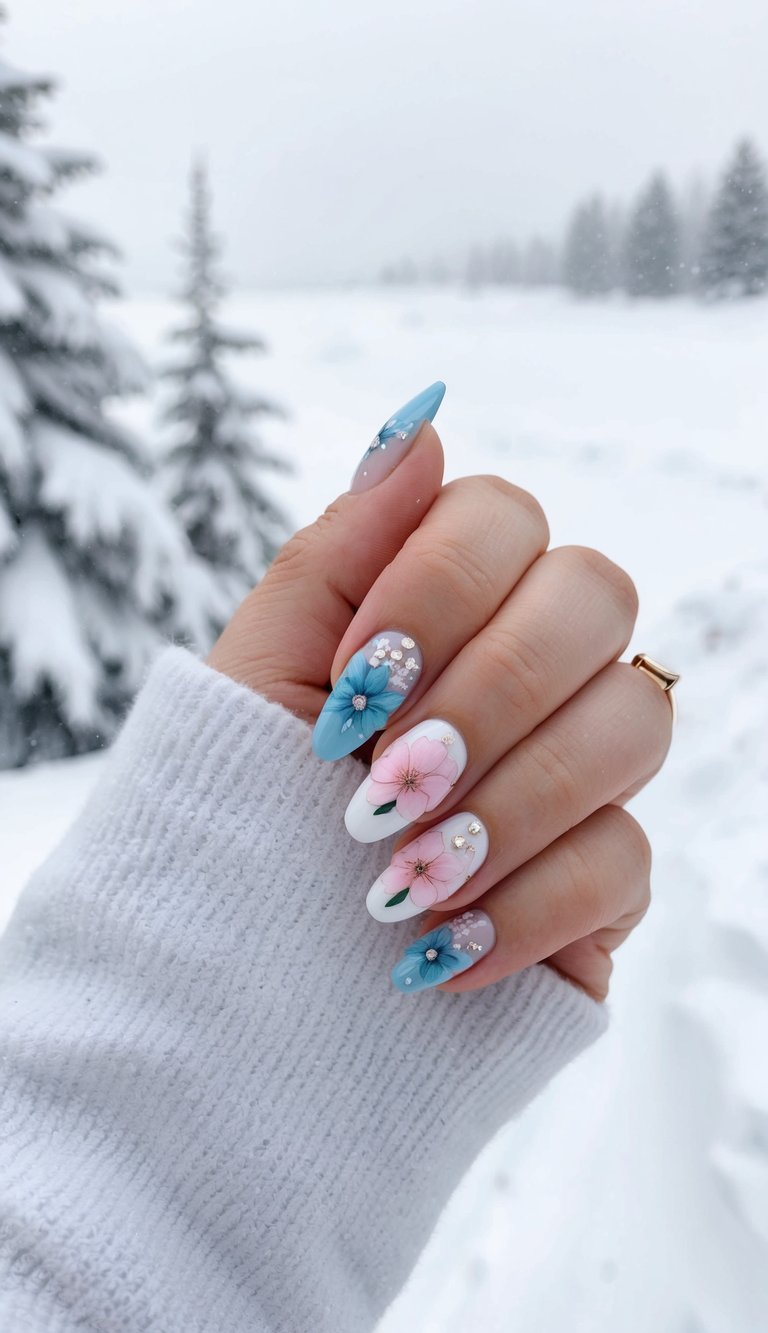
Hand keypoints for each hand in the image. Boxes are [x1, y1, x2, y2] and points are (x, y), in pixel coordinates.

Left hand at [210, 416, 671, 1000]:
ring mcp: (577, 769)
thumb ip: (341, 551)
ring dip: (507, 804)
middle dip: (488, 692)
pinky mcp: (601, 879)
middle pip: (599, 595)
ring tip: (397, 878)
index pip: (509, 517)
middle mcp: (531, 666)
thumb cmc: (242, 806)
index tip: (351, 679)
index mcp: (448, 602)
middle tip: (387, 779)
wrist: (235, 974)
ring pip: (633, 721)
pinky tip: (438, 948)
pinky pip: (627, 859)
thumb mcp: (260, 672)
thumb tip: (423, 421)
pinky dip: (523, 907)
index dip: (441, 586)